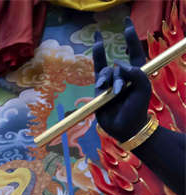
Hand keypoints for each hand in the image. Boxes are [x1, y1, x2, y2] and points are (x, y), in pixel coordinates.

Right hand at [93, 21, 151, 143]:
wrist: (125, 126)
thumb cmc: (137, 108)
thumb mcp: (143, 88)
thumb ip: (135, 73)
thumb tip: (118, 65)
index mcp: (137, 74)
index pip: (134, 52)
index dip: (130, 38)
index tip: (125, 23)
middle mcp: (124, 76)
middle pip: (118, 65)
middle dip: (115, 70)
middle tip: (112, 76)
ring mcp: (111, 83)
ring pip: (106, 72)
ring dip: (109, 81)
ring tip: (112, 94)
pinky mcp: (100, 91)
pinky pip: (97, 77)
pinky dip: (100, 80)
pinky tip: (100, 87)